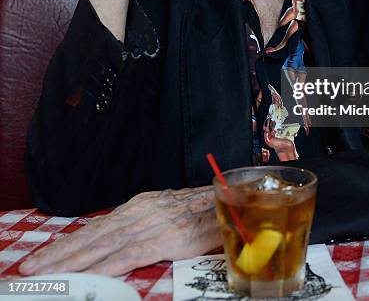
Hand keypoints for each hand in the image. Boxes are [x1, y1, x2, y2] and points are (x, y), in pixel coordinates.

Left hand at [19, 187, 220, 276]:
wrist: (231, 200)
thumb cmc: (201, 210)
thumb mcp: (166, 212)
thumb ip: (143, 223)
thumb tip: (116, 238)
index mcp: (139, 206)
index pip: (96, 226)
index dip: (68, 242)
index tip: (42, 256)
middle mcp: (140, 212)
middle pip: (93, 235)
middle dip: (59, 252)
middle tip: (29, 268)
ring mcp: (151, 224)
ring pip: (104, 244)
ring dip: (72, 260)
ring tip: (45, 273)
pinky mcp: (165, 237)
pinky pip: (129, 254)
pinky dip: (105, 266)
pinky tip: (86, 275)